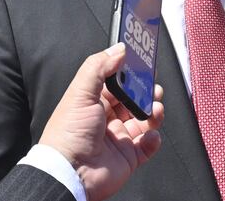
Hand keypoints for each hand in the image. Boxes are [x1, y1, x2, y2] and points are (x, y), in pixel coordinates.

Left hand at [39, 43, 163, 200]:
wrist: (70, 174)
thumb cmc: (68, 135)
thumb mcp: (80, 93)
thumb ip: (98, 67)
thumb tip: (118, 49)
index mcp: (93, 102)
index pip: (117, 82)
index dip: (130, 73)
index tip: (143, 64)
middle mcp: (106, 119)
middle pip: (134, 100)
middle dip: (147, 92)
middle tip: (153, 88)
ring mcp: (119, 138)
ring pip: (145, 120)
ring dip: (155, 112)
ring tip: (156, 110)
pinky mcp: (128, 157)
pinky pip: (148, 145)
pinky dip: (153, 138)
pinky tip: (149, 135)